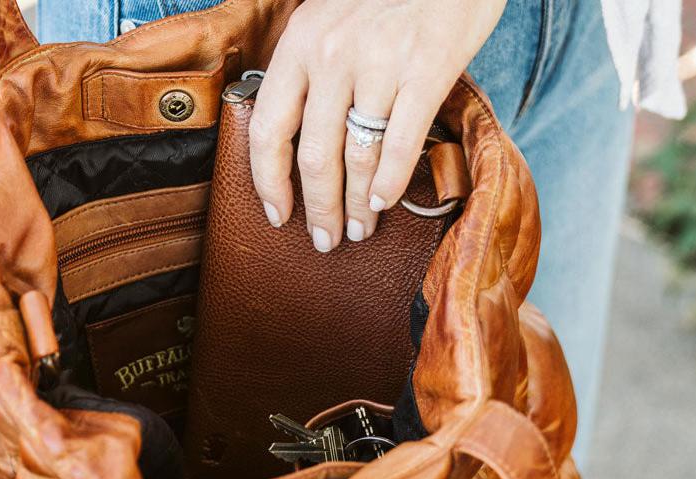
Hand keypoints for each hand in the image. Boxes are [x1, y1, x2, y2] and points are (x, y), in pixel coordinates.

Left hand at [249, 0, 505, 249]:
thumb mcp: (332, 20)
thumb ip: (312, 72)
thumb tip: (302, 147)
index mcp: (300, 42)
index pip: (268, 130)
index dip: (269, 184)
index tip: (278, 216)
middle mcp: (332, 53)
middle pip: (315, 157)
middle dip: (319, 211)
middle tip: (326, 239)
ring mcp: (379, 61)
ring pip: (357, 158)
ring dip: (357, 207)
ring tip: (362, 229)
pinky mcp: (426, 68)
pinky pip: (401, 143)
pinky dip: (391, 182)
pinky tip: (384, 202)